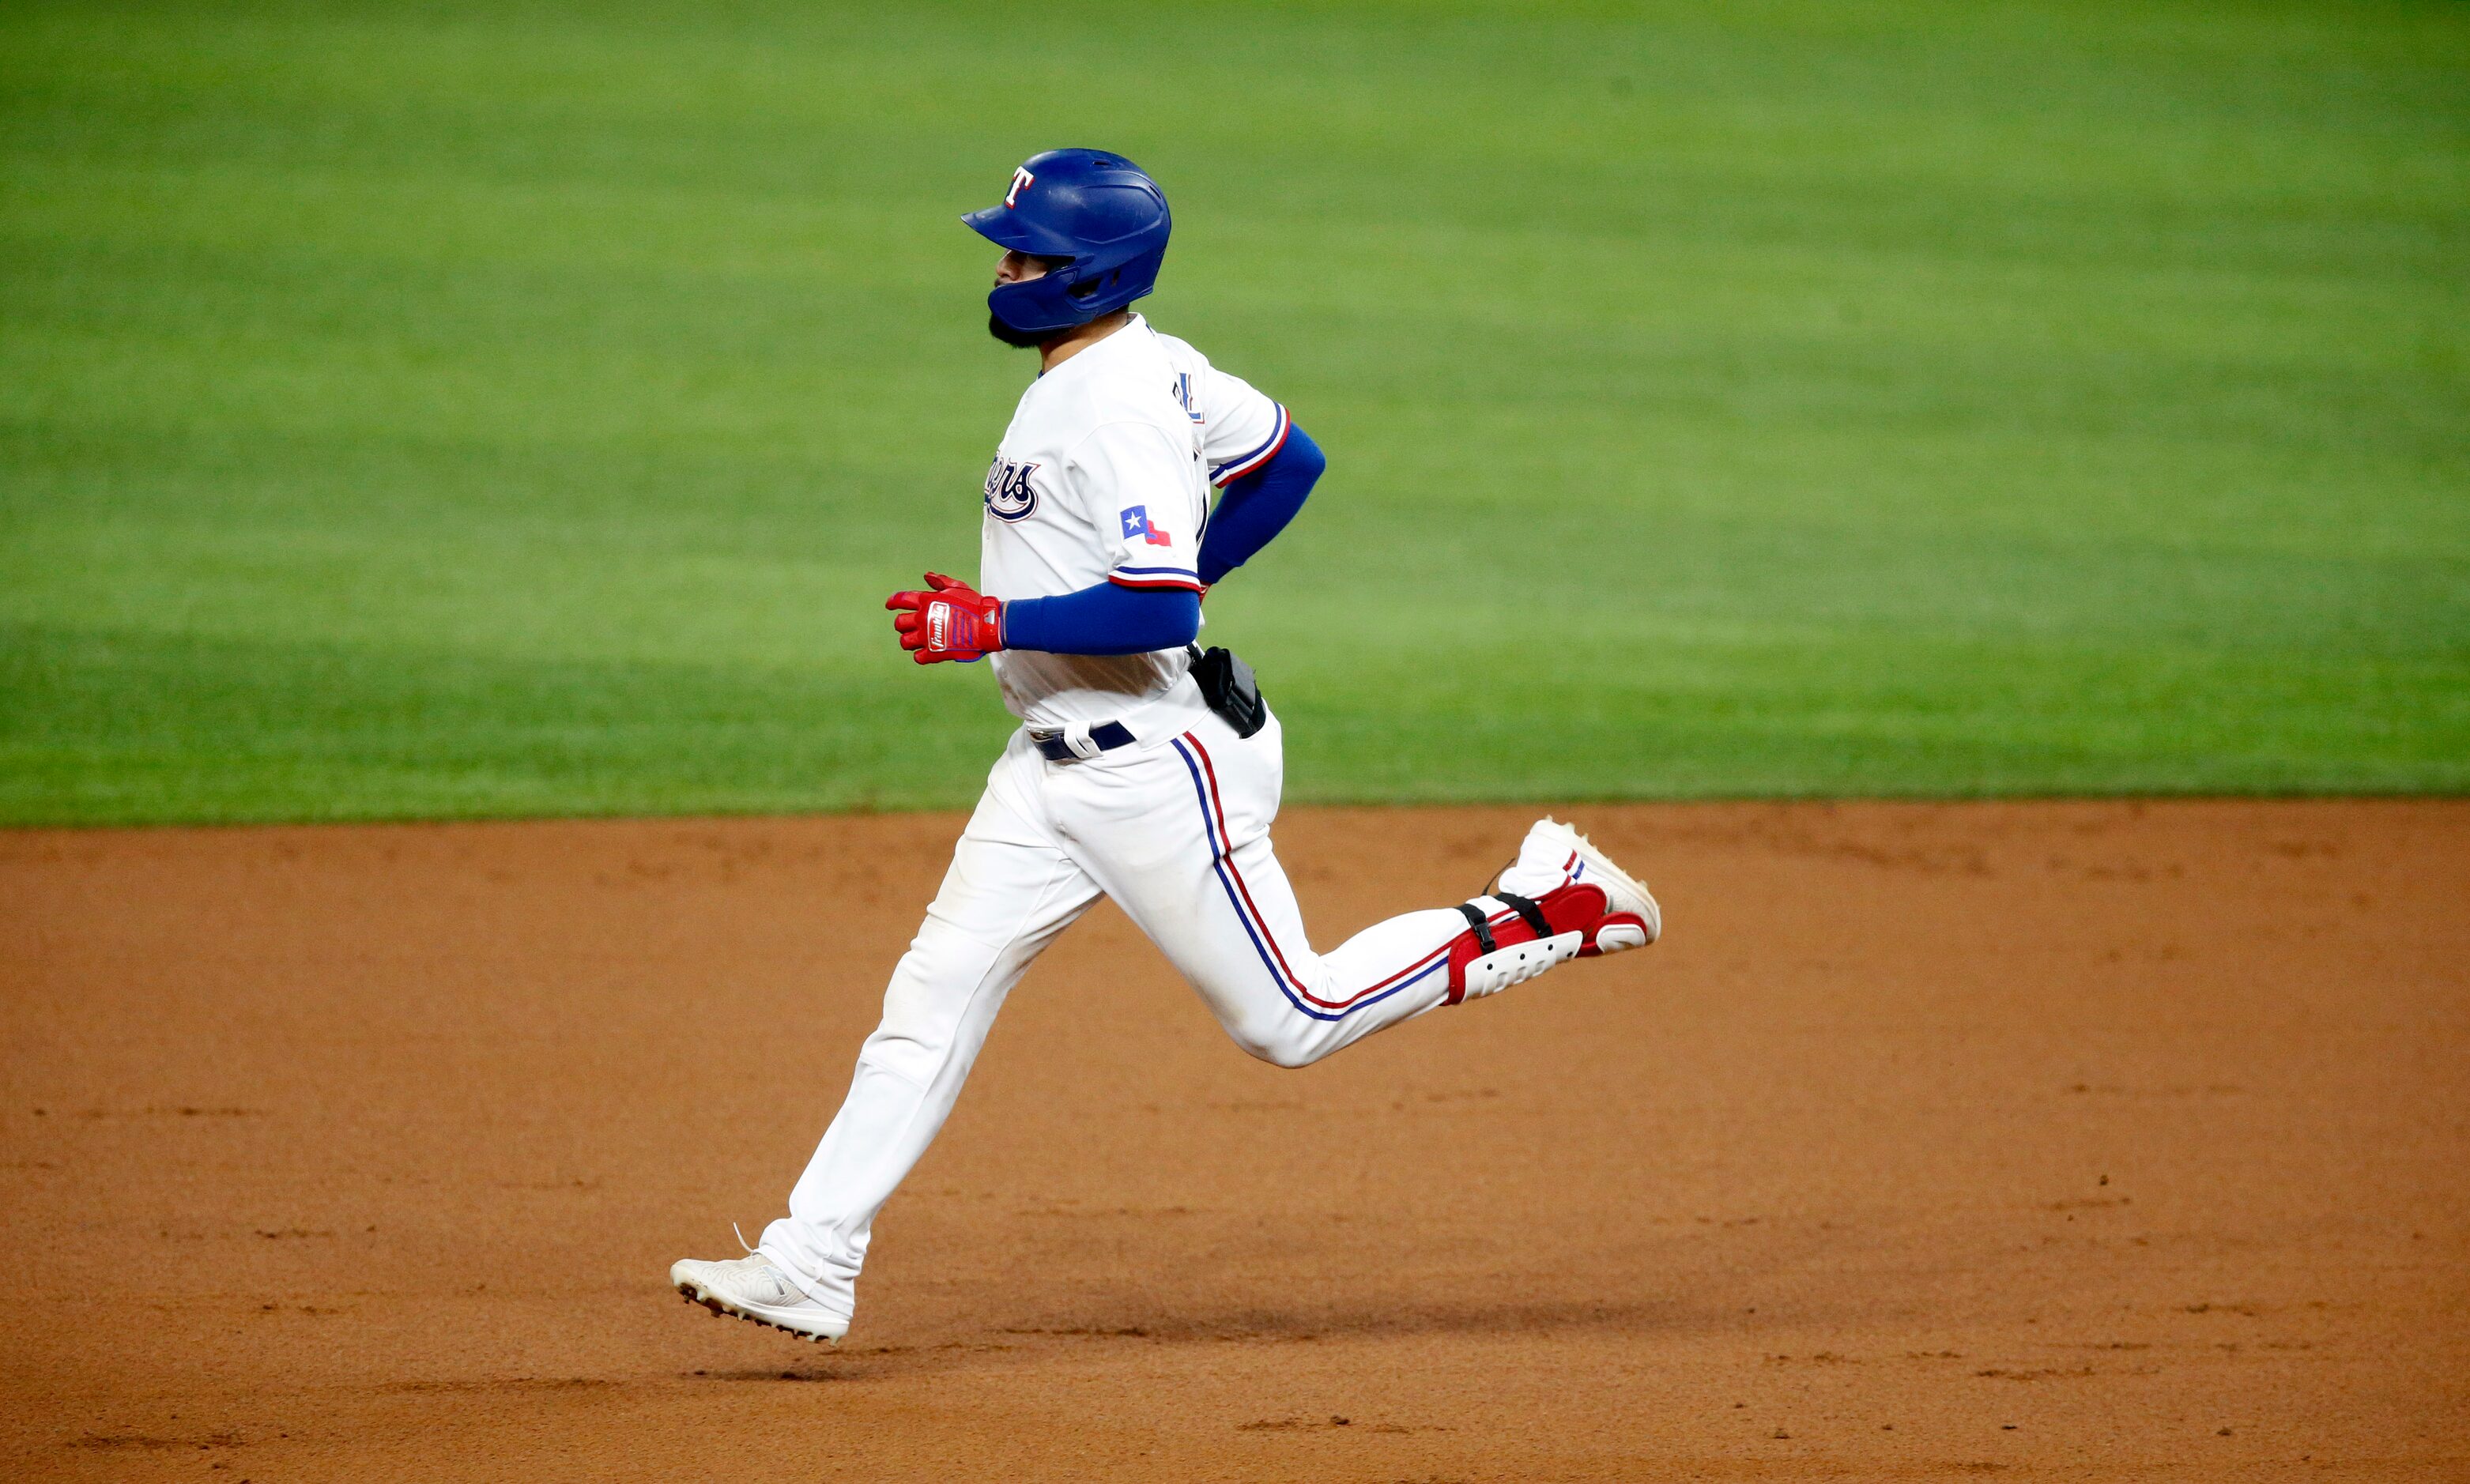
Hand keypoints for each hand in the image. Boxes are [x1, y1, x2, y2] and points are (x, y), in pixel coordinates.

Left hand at [885, 571, 1003, 663]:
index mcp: (926, 601)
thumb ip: (940, 582)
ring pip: (905, 642)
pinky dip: (921, 656)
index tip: (889, 605)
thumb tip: (927, 576)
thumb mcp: (957, 588)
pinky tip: (927, 653)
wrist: (987, 625)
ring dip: (909, 641)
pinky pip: (918, 657)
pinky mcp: (934, 651)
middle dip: (902, 625)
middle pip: (899, 623)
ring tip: (917, 642)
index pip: (901, 600)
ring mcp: (927, 636)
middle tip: (910, 627)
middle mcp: (922, 618)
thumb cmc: (974, 605)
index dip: (892, 602)